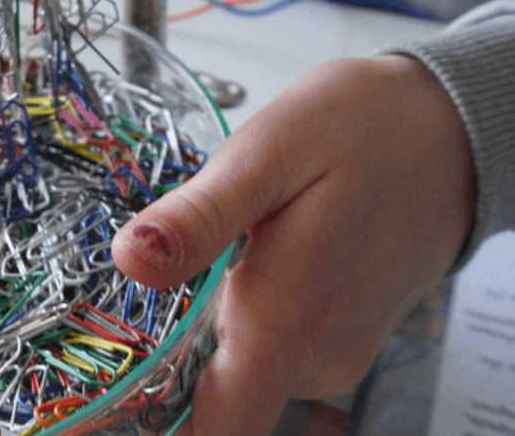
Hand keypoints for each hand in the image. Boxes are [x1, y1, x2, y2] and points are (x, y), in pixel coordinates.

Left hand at [111, 55, 474, 435]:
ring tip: (199, 251)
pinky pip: (264, 344)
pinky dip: (234, 311)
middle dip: (157, 358)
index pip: (211, 429)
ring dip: (198, 324)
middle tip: (128, 293)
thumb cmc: (360, 131)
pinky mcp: (331, 335)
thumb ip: (200, 217)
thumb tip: (130, 259)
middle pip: (209, 398)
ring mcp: (327, 350)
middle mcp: (312, 355)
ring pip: (234, 365)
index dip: (142, 426)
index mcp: (288, 322)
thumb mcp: (267, 154)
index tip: (92, 408)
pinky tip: (238, 253)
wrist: (444, 132)